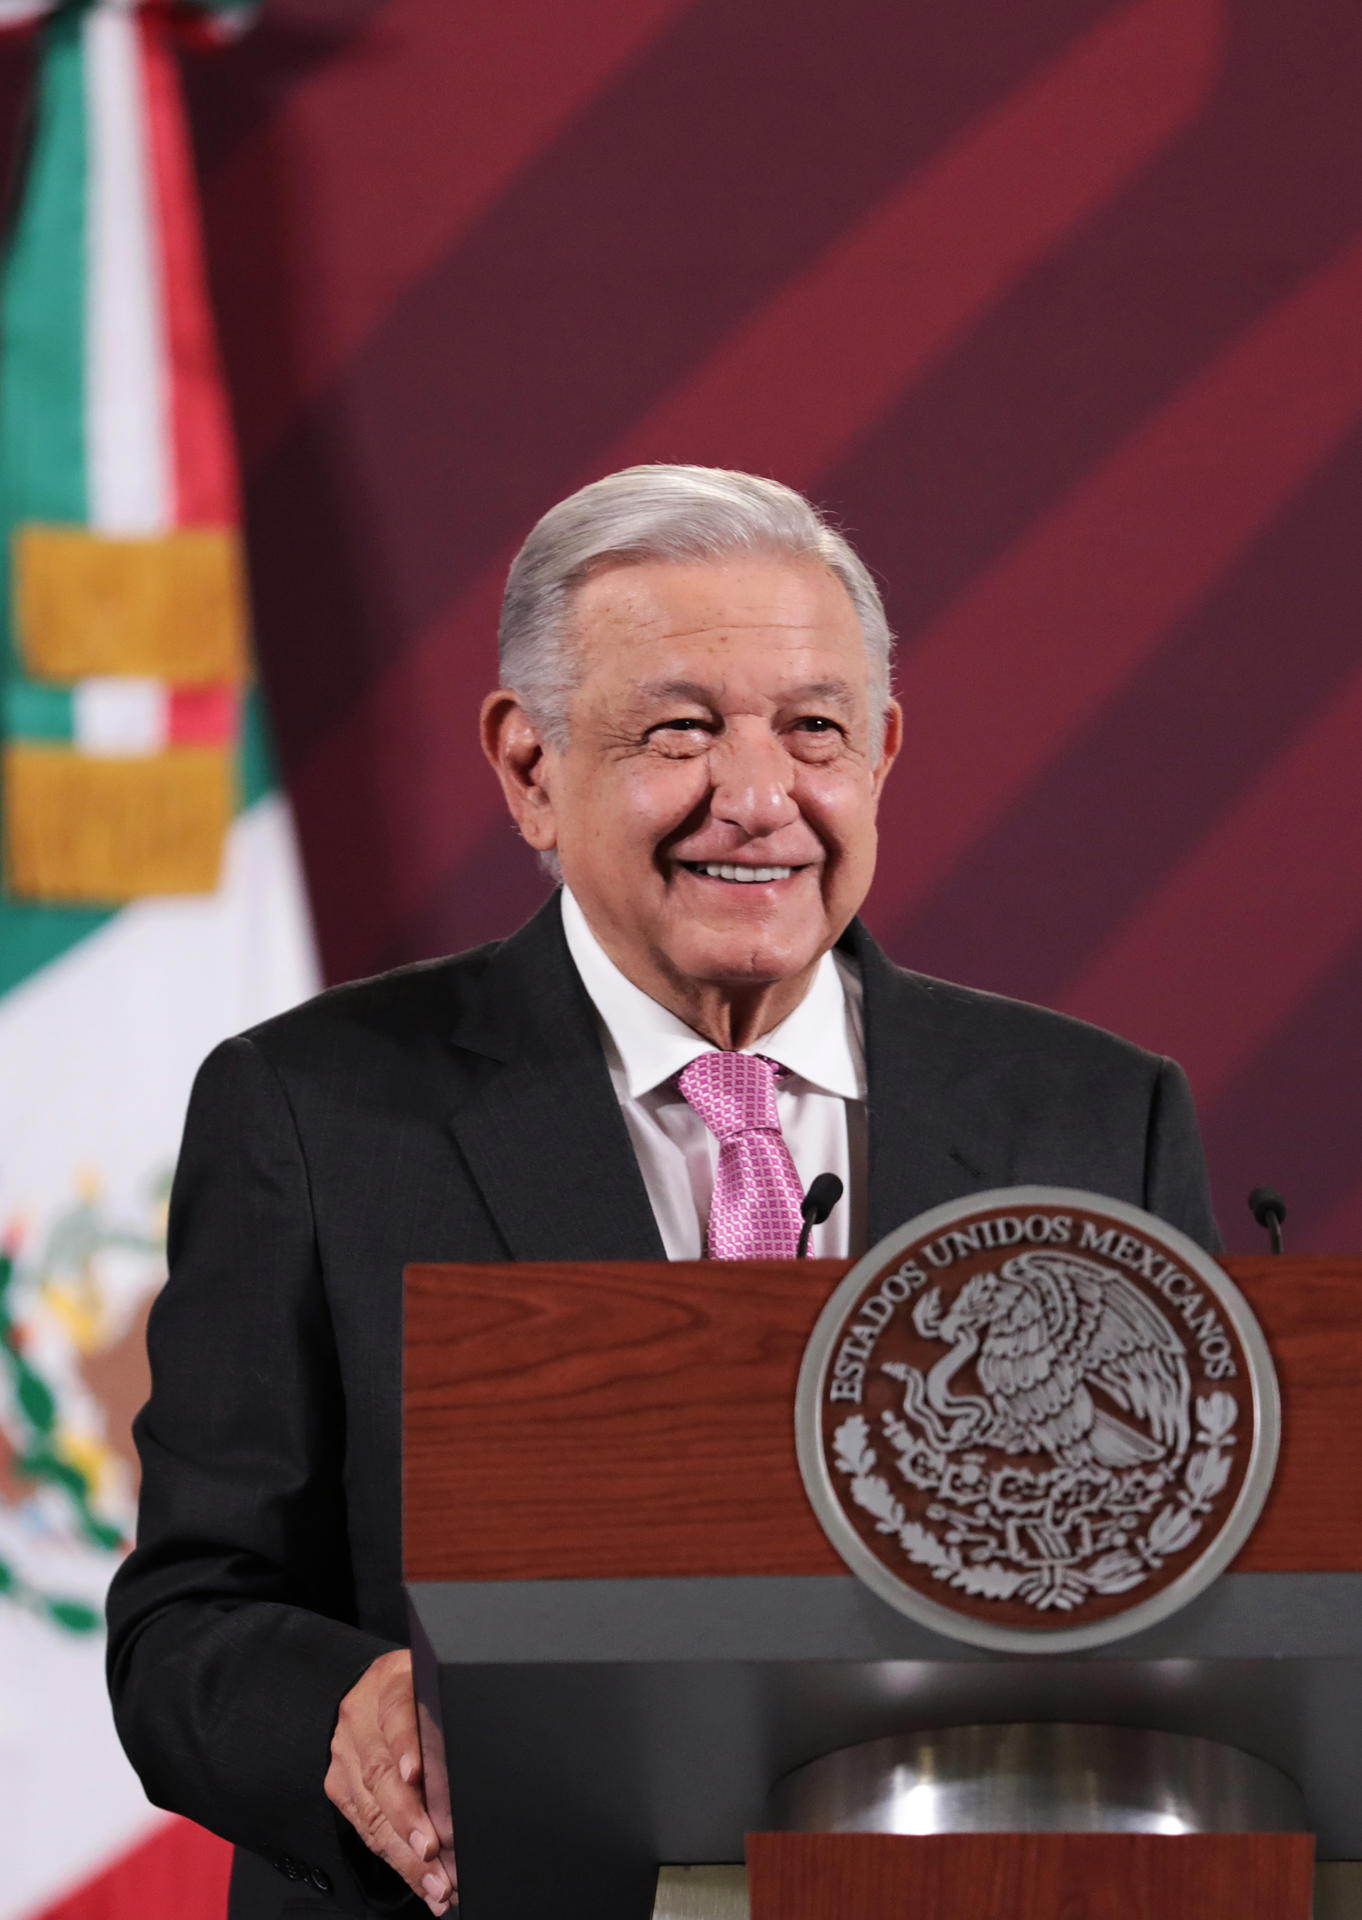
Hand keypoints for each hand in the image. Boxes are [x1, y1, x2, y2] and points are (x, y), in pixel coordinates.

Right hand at [325, 1648, 455, 1914]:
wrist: (374, 1689)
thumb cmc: (419, 1691)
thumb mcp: (435, 1684)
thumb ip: (447, 1712)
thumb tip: (484, 1758)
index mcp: (390, 1683)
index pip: (396, 1710)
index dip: (405, 1743)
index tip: (415, 1774)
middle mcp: (361, 1718)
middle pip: (380, 1772)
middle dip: (408, 1818)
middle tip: (434, 1851)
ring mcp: (346, 1753)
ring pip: (372, 1810)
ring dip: (405, 1854)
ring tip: (436, 1883)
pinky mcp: (340, 1785)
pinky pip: (365, 1827)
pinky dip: (395, 1859)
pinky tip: (421, 1880)